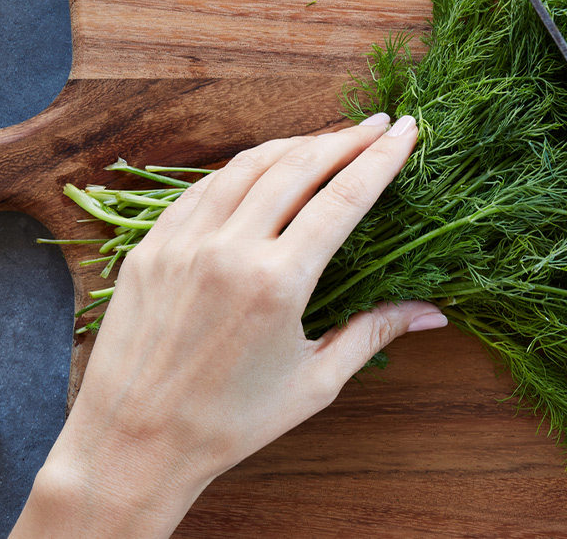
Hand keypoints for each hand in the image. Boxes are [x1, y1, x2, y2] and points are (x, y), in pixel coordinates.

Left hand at [10, 113, 446, 537]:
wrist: (133, 443)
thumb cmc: (230, 425)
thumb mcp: (313, 384)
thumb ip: (373, 333)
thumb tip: (434, 313)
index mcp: (276, 283)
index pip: (342, 199)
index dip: (380, 159)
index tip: (407, 131)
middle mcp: (227, 250)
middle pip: (297, 168)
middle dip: (344, 139)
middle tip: (378, 124)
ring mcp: (182, 243)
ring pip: (245, 167)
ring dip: (292, 146)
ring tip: (326, 141)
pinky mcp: (149, 247)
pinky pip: (201, 190)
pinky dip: (239, 171)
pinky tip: (260, 170)